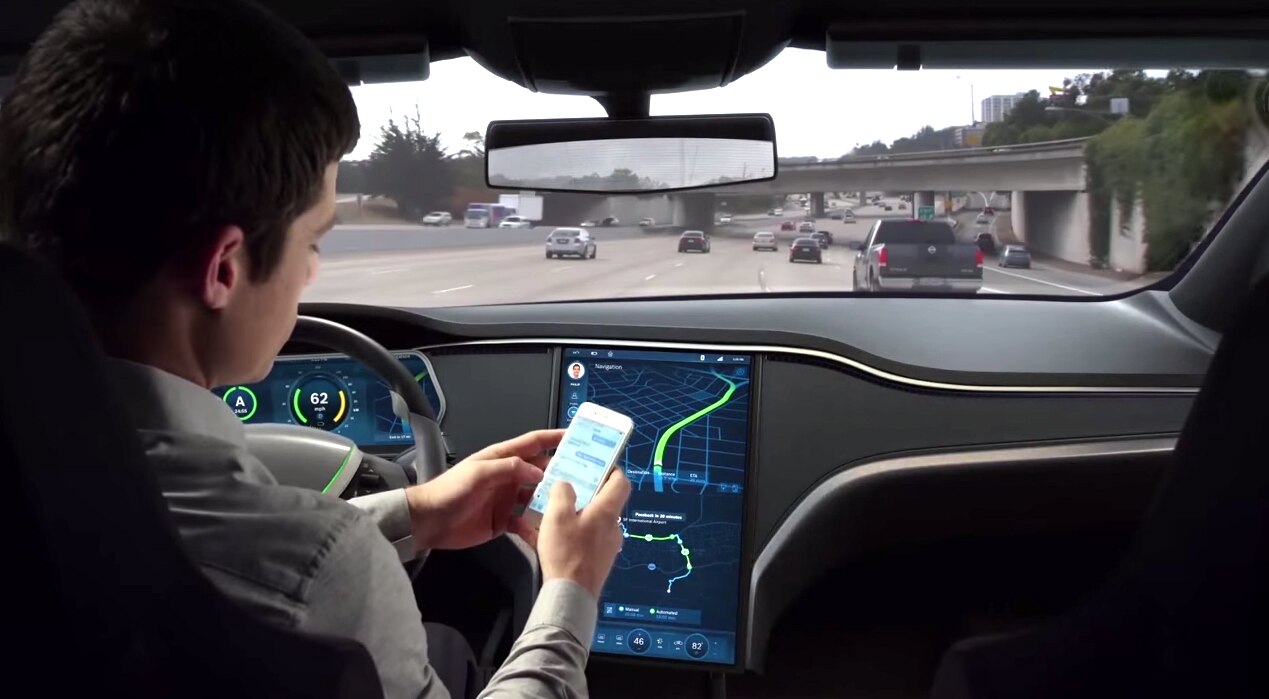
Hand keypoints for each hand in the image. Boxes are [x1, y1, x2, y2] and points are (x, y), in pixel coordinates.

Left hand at [404, 429, 562, 550]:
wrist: (430, 522)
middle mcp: (508, 477)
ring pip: (537, 497)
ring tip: (573, 506)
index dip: (554, 438)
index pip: (533, 443)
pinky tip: (548, 531)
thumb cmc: (449, 492)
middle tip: (586, 478)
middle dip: (561, 473)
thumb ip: (508, 469)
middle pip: (541, 471)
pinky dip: (537, 526)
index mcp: (501, 458)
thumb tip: (539, 471)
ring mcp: (507, 499)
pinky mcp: (504, 521)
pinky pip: (527, 522)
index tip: (576, 436)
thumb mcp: (479, 474)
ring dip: (552, 501)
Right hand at [533, 469, 631, 598]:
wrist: (570, 595)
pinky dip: (569, 534)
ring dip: (574, 514)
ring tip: (550, 512)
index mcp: (607, 512)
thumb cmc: (567, 554)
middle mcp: (612, 527)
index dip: (611, 469)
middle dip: (584, 493)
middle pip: (603, 501)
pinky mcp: (596, 561)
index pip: (621, 482)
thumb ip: (562, 493)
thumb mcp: (557, 515)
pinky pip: (583, 539)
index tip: (597, 465)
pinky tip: (546, 536)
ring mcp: (606, 546)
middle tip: (566, 487)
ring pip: (591, 521)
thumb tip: (565, 485)